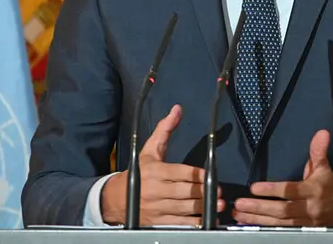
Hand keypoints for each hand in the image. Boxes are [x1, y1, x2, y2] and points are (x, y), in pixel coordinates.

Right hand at [100, 104, 223, 225]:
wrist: (114, 199)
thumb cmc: (137, 173)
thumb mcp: (150, 150)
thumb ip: (165, 130)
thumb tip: (177, 110)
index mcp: (155, 171)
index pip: (179, 172)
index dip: (195, 174)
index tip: (209, 175)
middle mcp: (156, 190)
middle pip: (183, 192)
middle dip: (202, 192)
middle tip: (218, 191)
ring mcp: (157, 208)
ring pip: (183, 208)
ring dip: (202, 208)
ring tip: (217, 205)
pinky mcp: (157, 222)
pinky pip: (178, 223)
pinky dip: (193, 223)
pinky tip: (206, 220)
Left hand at [232, 129, 332, 225]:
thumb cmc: (327, 185)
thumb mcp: (323, 167)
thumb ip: (318, 151)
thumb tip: (322, 133)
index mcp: (313, 190)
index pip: (291, 191)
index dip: (273, 190)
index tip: (254, 188)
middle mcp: (309, 208)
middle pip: (282, 210)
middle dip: (260, 208)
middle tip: (240, 204)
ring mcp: (305, 222)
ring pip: (279, 223)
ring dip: (257, 219)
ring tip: (239, 214)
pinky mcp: (301, 231)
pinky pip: (281, 231)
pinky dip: (264, 228)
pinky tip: (249, 224)